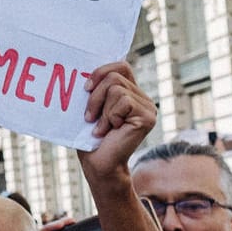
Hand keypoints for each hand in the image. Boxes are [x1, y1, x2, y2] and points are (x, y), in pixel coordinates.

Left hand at [80, 61, 155, 178]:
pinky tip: (108, 131)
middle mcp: (142, 98)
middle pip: (114, 76)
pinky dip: (109, 117)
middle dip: (94, 96)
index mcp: (130, 93)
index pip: (121, 66)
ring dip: (101, 109)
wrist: (98, 164)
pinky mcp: (147, 116)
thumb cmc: (90, 138)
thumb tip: (83, 70)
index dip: (102, 71)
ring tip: (100, 127)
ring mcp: (148, 107)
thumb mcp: (91, 108)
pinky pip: (123, 102)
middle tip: (88, 117)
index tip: (86, 87)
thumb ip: (96, 89)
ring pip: (116, 88)